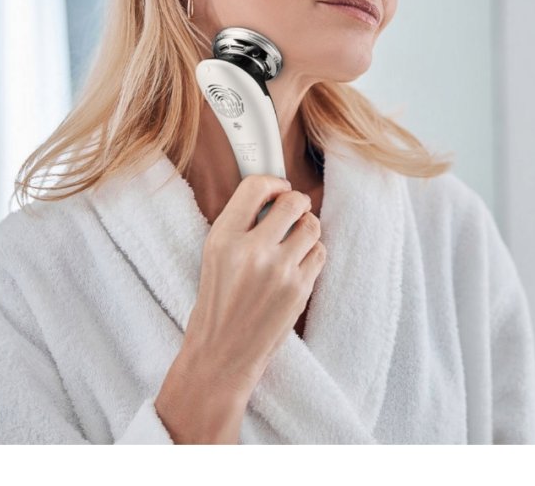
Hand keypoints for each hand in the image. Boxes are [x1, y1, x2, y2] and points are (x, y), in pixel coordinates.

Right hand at [180, 174, 325, 395]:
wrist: (223, 352)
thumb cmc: (218, 301)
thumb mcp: (214, 255)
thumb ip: (240, 223)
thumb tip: (273, 194)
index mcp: (223, 238)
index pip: (255, 187)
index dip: (272, 182)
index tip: (277, 188)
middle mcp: (252, 251)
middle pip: (292, 202)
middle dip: (296, 201)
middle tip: (293, 209)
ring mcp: (279, 271)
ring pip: (312, 226)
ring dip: (306, 228)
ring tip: (294, 240)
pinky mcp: (299, 290)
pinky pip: (319, 253)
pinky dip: (312, 253)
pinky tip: (297, 263)